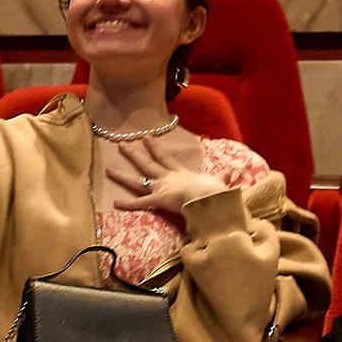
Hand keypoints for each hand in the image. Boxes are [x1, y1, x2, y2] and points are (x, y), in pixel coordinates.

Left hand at [104, 134, 225, 215]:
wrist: (208, 197)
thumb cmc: (213, 190)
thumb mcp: (219, 181)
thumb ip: (222, 177)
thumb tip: (232, 172)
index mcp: (181, 173)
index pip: (166, 158)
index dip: (155, 148)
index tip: (146, 137)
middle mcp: (167, 178)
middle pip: (147, 164)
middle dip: (134, 154)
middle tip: (121, 145)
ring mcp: (161, 188)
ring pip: (138, 181)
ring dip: (122, 175)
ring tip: (109, 170)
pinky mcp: (158, 200)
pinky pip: (140, 203)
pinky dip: (127, 203)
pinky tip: (115, 202)